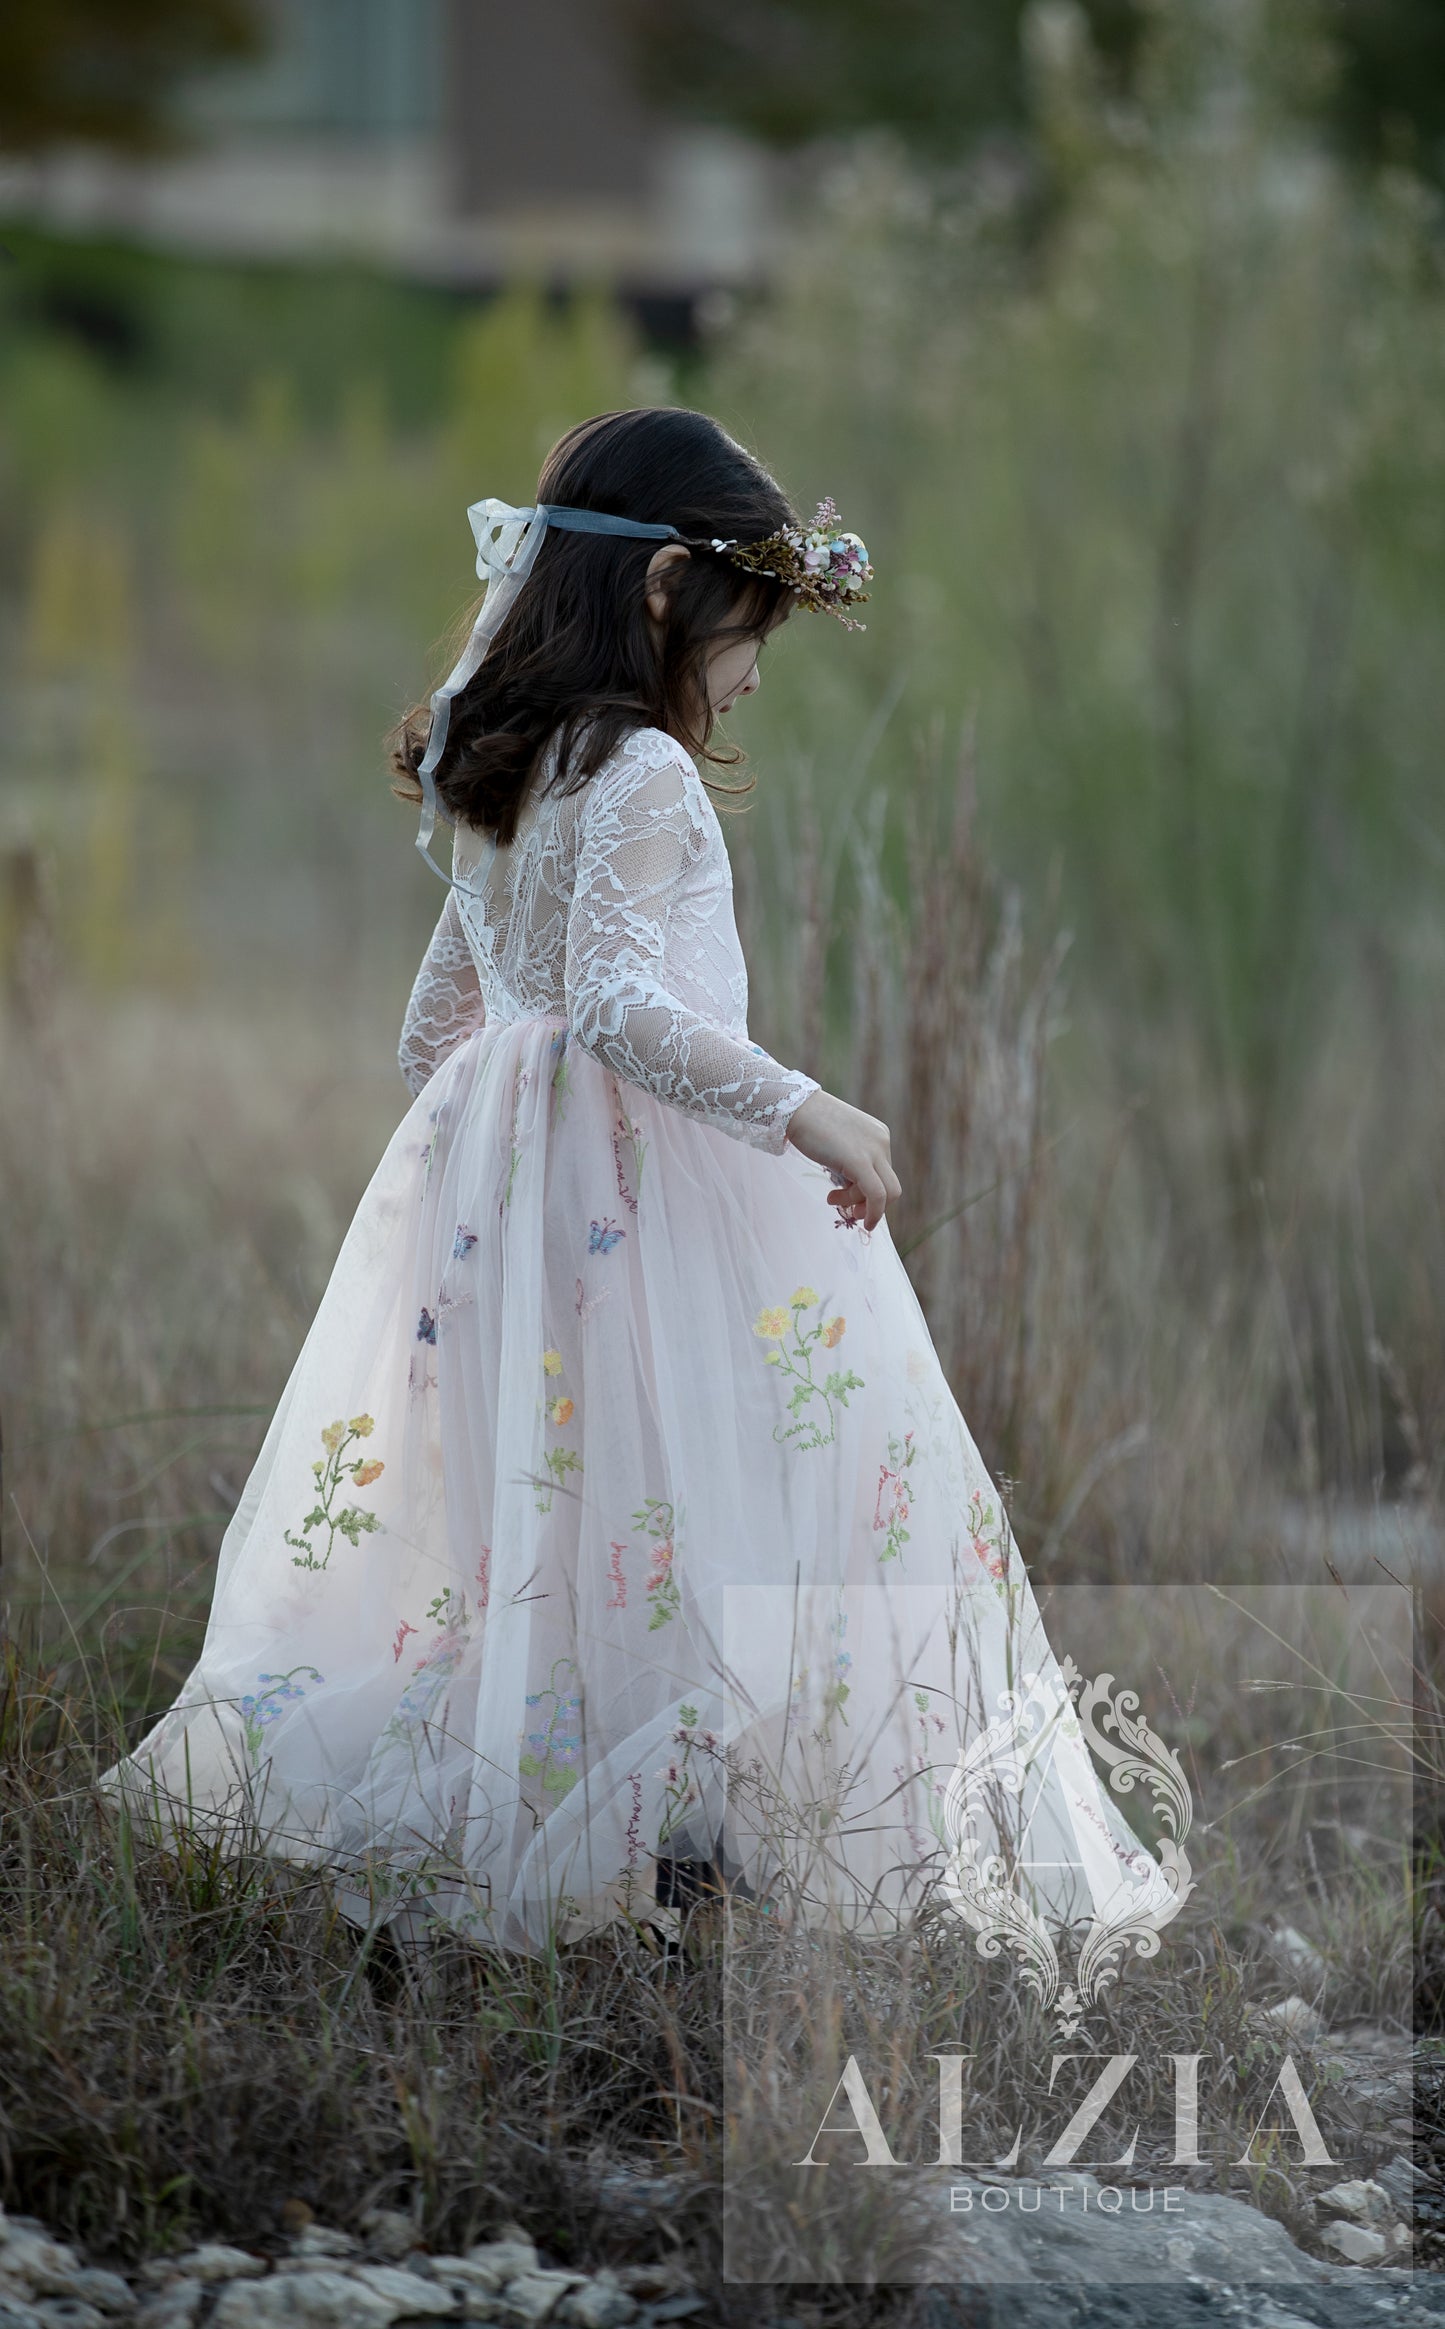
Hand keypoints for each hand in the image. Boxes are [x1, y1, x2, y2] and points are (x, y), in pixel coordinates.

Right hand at [784, 1089, 900, 1230]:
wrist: (795, 1107)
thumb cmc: (808, 1122)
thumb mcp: (839, 1141)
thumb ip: (850, 1160)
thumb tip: (852, 1188)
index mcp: (878, 1135)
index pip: (883, 1173)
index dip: (866, 1190)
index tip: (844, 1194)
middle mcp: (882, 1142)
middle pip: (889, 1185)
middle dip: (870, 1203)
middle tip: (848, 1209)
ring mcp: (874, 1151)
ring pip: (885, 1194)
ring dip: (861, 1207)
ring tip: (832, 1199)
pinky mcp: (860, 1162)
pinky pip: (876, 1196)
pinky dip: (873, 1214)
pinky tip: (864, 1224)